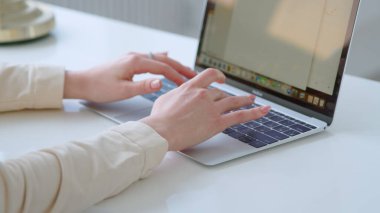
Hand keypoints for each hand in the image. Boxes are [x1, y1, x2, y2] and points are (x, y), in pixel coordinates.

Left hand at [63, 52, 195, 102]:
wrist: (83, 82)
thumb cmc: (100, 87)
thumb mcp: (122, 90)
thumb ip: (143, 86)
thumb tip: (161, 83)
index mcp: (136, 62)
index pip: (164, 68)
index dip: (178, 76)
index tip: (189, 84)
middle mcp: (136, 56)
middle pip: (165, 60)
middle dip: (181, 68)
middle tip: (195, 75)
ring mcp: (132, 57)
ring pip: (159, 58)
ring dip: (173, 64)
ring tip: (185, 70)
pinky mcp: (129, 61)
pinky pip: (151, 58)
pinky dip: (162, 59)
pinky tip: (167, 56)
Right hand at [141, 68, 270, 150]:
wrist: (161, 131)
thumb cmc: (159, 119)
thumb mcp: (165, 99)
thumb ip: (176, 94)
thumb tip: (178, 93)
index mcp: (191, 87)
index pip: (209, 75)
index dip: (217, 75)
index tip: (221, 79)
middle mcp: (204, 95)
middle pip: (221, 93)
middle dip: (227, 96)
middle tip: (233, 98)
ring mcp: (212, 108)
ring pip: (233, 101)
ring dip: (244, 100)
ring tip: (252, 100)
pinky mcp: (217, 122)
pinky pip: (240, 116)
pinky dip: (254, 113)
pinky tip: (264, 111)